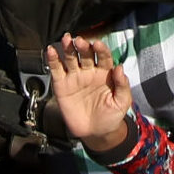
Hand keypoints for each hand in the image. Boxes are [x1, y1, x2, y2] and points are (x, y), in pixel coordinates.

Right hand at [46, 33, 132, 151]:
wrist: (95, 133)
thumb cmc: (111, 116)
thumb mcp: (122, 102)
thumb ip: (122, 86)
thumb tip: (120, 68)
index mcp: (105, 73)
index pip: (103, 57)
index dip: (100, 49)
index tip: (97, 44)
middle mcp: (89, 72)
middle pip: (85, 54)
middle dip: (83, 46)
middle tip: (80, 41)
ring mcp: (75, 77)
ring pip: (70, 58)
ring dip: (68, 48)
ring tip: (66, 39)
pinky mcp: (62, 85)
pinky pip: (57, 70)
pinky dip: (53, 60)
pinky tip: (51, 51)